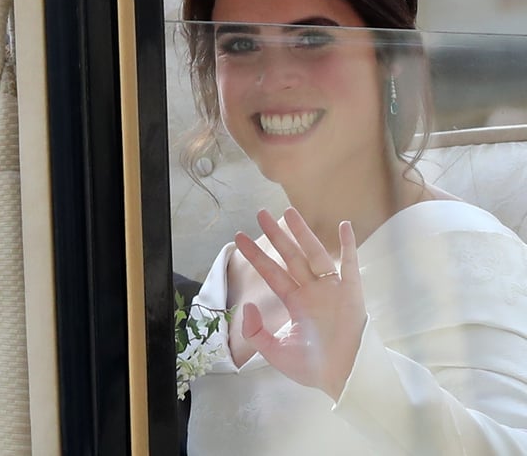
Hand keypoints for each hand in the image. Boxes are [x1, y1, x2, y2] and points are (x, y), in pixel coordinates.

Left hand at [235, 207, 366, 399]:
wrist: (344, 379)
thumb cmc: (312, 368)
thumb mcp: (274, 352)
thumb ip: (256, 331)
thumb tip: (248, 307)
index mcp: (296, 302)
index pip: (272, 273)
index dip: (256, 255)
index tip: (238, 237)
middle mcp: (312, 291)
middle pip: (290, 256)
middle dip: (276, 235)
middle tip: (260, 212)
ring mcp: (332, 290)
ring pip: (315, 254)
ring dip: (303, 233)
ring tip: (288, 211)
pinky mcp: (352, 293)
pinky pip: (349, 265)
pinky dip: (349, 246)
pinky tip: (344, 226)